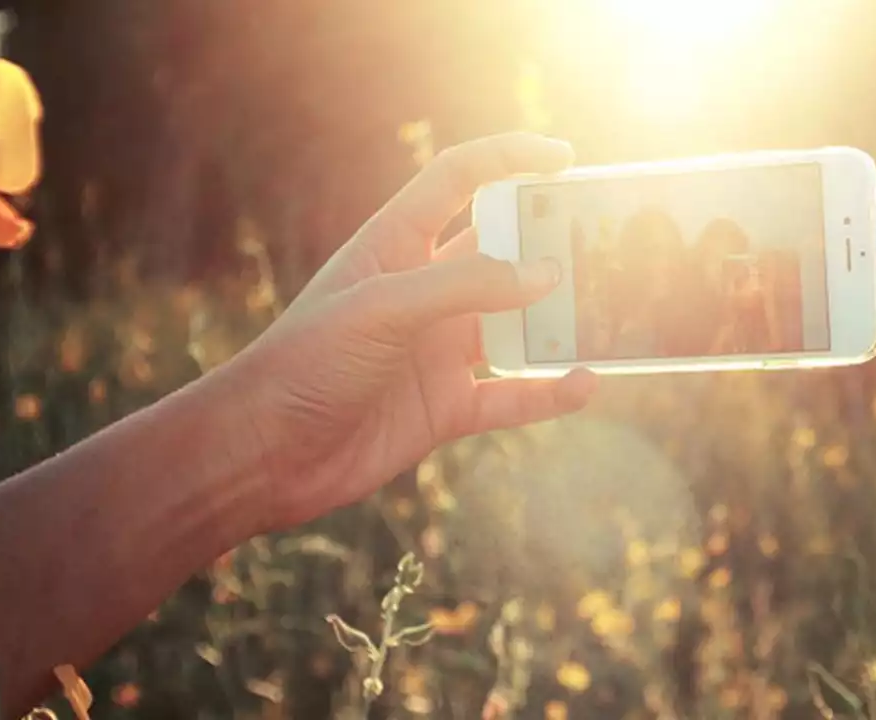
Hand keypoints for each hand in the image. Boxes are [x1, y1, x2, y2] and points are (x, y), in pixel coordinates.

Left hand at [218, 133, 596, 530]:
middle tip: (606, 244)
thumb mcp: (382, 307)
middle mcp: (423, 293)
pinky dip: (548, 393)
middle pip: (501, 253)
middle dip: (551, 246)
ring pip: (516, 327)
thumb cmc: (305, 363)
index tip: (565, 160)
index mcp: (395, 246)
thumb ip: (465, 286)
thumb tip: (546, 276)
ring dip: (558, 322)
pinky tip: (583, 384)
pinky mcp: (446, 407)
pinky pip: (511, 397)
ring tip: (610, 315)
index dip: (510, 160)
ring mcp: (437, 350)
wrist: (264, 454)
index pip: (459, 180)